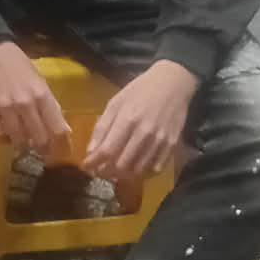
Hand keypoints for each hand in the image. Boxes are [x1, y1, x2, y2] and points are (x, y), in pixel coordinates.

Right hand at [0, 39, 71, 157]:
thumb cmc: (17, 63)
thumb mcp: (39, 80)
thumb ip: (50, 103)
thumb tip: (62, 128)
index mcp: (42, 95)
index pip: (58, 129)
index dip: (62, 146)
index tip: (62, 152)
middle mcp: (25, 104)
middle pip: (39, 139)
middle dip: (43, 148)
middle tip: (42, 150)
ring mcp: (5, 107)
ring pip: (18, 140)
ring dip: (23, 144)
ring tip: (23, 142)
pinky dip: (3, 139)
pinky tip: (5, 134)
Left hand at [85, 60, 197, 179]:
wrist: (173, 84)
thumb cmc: (139, 90)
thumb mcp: (115, 102)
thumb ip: (102, 126)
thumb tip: (91, 151)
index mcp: (127, 120)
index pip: (107, 150)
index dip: (94, 162)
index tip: (86, 167)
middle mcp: (144, 133)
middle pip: (122, 164)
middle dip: (107, 172)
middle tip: (99, 171)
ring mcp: (159, 141)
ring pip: (138, 169)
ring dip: (123, 175)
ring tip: (113, 171)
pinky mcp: (171, 145)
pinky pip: (155, 168)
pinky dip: (141, 171)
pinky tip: (133, 167)